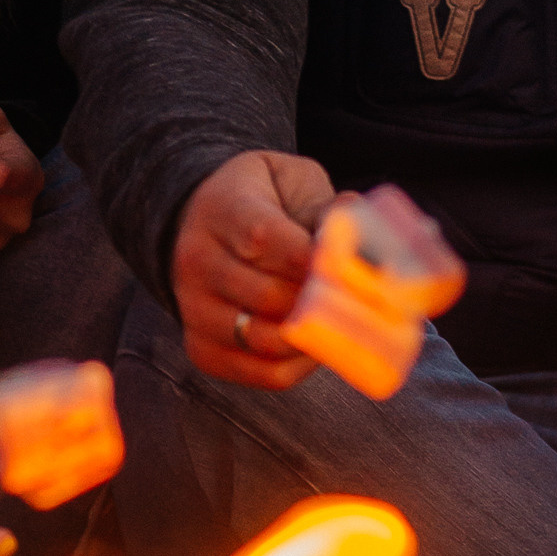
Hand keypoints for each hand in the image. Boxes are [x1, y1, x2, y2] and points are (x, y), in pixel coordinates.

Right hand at [171, 148, 335, 388]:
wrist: (203, 223)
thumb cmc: (263, 202)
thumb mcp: (290, 183)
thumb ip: (325, 205)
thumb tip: (362, 230)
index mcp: (220, 209)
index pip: (263, 239)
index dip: (312, 259)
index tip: (347, 266)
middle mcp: (196, 259)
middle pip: (266, 295)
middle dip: (318, 300)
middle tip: (353, 298)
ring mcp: (193, 307)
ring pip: (262, 338)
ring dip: (309, 336)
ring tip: (336, 322)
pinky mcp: (200, 347)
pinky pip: (258, 372)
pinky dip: (296, 367)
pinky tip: (314, 346)